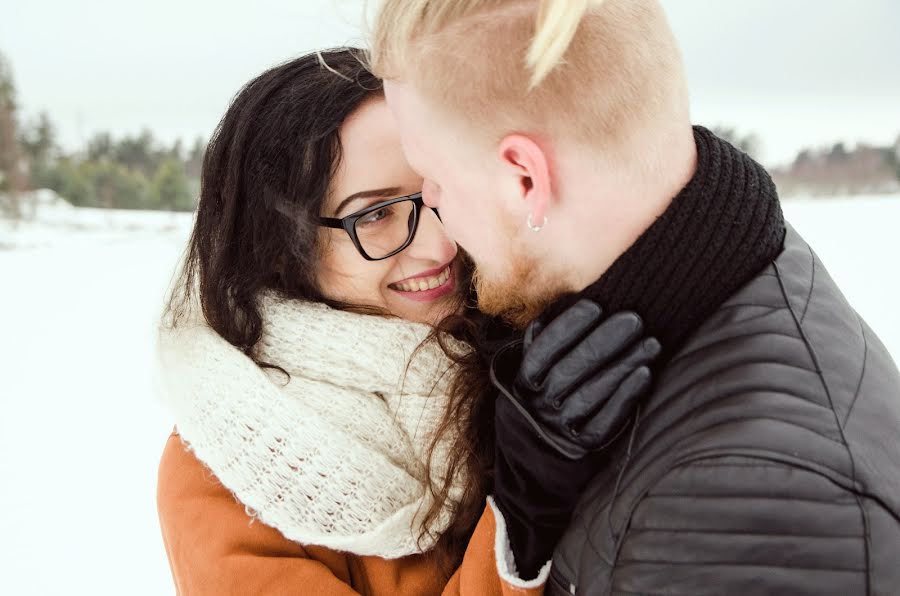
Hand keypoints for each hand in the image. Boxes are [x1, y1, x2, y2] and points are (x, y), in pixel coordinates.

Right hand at [492, 299, 660, 458]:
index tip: (595, 306)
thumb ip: (543, 337)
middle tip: (634, 319)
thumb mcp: (534, 366)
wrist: (539, 444)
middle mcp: (540, 403)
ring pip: (592, 393)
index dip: (568, 327)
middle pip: (571, 369)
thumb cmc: (544, 390)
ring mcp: (561, 425)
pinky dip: (626, 396)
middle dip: (604, 341)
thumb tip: (560, 303)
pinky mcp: (585, 443)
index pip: (543, 350)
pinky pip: (607, 420)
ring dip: (623, 366)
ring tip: (651, 343)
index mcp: (525, 379)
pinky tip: (645, 373)